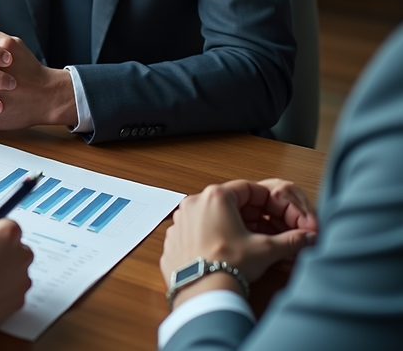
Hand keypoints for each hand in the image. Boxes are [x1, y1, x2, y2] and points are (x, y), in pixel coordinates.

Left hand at [159, 180, 317, 307]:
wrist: (202, 292)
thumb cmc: (230, 266)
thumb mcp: (266, 249)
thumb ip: (291, 240)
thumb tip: (309, 237)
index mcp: (216, 197)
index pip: (248, 188)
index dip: (266, 201)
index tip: (276, 212)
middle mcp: (193, 203)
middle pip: (227, 202)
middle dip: (248, 215)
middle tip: (264, 230)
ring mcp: (179, 221)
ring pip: (209, 216)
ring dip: (228, 225)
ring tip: (244, 243)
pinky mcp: (172, 239)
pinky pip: (194, 231)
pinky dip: (209, 237)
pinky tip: (222, 252)